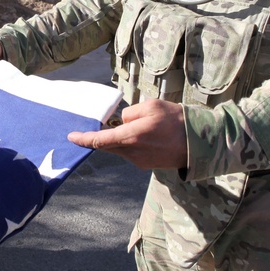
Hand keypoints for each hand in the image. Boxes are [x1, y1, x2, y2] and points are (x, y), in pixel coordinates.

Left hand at [67, 99, 187, 169]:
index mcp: (130, 136)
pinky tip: (147, 136)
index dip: (83, 139)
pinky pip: (131, 152)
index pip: (99, 140)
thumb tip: (123, 121)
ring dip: (121, 138)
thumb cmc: (175, 120)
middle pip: (107, 145)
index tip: (71, 137)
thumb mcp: (151, 106)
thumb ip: (131, 113)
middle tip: (95, 127)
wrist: (198, 142)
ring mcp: (139, 161)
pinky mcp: (146, 164)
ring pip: (120, 148)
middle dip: (100, 137)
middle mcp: (131, 152)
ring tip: (143, 126)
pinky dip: (131, 143)